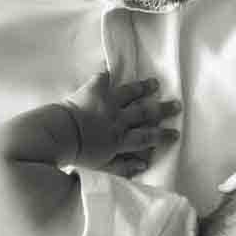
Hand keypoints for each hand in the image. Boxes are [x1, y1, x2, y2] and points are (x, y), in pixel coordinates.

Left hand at [63, 72, 179, 175]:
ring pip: (129, 93)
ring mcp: (106, 103)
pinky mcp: (92, 90)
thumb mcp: (101, 167)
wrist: (58, 136)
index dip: (162, 135)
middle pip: (144, 113)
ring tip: (154, 83)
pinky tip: (111, 68)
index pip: (146, 137)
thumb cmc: (77, 156)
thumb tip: (144, 165)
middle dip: (161, 109)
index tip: (176, 133)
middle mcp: (118, 119)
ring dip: (142, 88)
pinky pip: (101, 78)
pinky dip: (106, 73)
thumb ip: (123, 167)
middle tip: (176, 104)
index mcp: (120, 139)